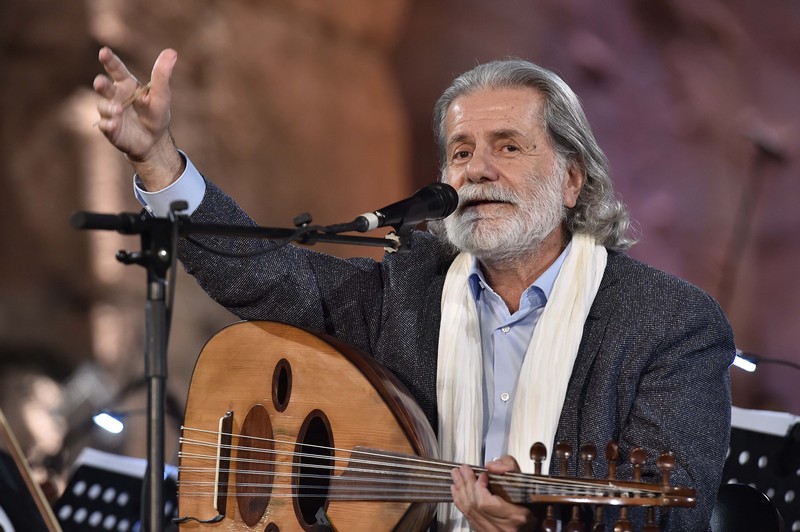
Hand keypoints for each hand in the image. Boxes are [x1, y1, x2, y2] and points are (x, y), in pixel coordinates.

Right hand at [93, 46, 182, 189]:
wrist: (154, 141)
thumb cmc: (156, 114)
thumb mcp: (161, 96)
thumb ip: (162, 75)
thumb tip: (171, 52)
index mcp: (127, 84)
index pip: (116, 69)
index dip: (110, 60)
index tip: (104, 52)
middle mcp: (115, 96)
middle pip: (104, 87)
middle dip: (101, 84)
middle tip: (100, 83)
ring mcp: (110, 112)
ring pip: (103, 106)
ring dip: (109, 108)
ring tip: (118, 110)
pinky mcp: (109, 128)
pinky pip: (104, 125)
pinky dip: (108, 124)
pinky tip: (114, 125)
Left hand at [451, 456, 535, 530]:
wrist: (530, 527)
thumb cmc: (531, 505)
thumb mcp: (527, 484)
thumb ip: (510, 469)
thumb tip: (491, 465)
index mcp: (515, 516)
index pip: (487, 503)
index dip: (480, 487)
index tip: (482, 474)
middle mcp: (502, 527)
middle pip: (475, 504)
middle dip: (466, 483)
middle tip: (462, 469)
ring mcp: (491, 531)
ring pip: (469, 511)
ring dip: (460, 490)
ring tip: (456, 475)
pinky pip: (468, 516)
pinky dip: (460, 501)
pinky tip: (456, 490)